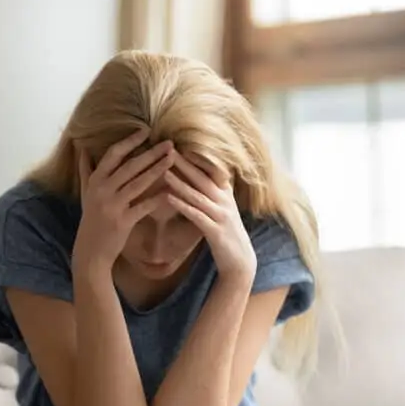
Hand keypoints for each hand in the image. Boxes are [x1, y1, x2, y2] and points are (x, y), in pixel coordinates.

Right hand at [73, 127, 174, 272]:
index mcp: (95, 181)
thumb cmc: (91, 220)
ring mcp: (112, 206)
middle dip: (151, 153)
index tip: (146, 131)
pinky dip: (157, 198)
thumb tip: (82, 149)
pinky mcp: (123, 221)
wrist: (90, 251)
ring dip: (158, 169)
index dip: (130, 141)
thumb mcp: (85, 194)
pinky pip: (143, 206)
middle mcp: (102, 190)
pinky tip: (171, 191)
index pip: (114, 154)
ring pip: (138, 183)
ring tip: (173, 159)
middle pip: (130, 166)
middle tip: (169, 143)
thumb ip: (86, 171)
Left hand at [164, 154, 256, 283]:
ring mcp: (221, 216)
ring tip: (164, 171)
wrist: (240, 262)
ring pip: (198, 195)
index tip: (178, 143)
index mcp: (225, 194)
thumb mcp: (223, 209)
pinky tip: (169, 199)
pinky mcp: (216, 232)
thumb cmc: (227, 234)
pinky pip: (196, 215)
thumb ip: (213, 192)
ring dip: (181, 183)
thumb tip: (200, 175)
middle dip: (186, 163)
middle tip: (168, 149)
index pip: (211, 170)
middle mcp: (225, 201)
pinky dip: (182, 205)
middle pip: (203, 178)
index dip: (196, 157)